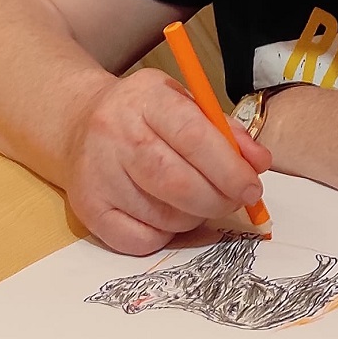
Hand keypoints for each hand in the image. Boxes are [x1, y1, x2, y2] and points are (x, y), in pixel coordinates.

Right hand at [62, 69, 271, 254]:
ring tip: (198, 202)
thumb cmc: (145, 115)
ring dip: (194, 217)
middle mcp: (114, 133)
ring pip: (163, 216)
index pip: (193, 136)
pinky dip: (164, 236)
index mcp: (145, 98)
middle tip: (234, 201)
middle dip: (217, 199)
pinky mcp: (87, 208)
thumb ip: (225, 130)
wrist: (79, 123)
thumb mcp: (184, 103)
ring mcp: (96, 173)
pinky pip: (139, 240)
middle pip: (177, 181)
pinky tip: (167, 216)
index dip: (229, 168)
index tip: (251, 186)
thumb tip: (259, 162)